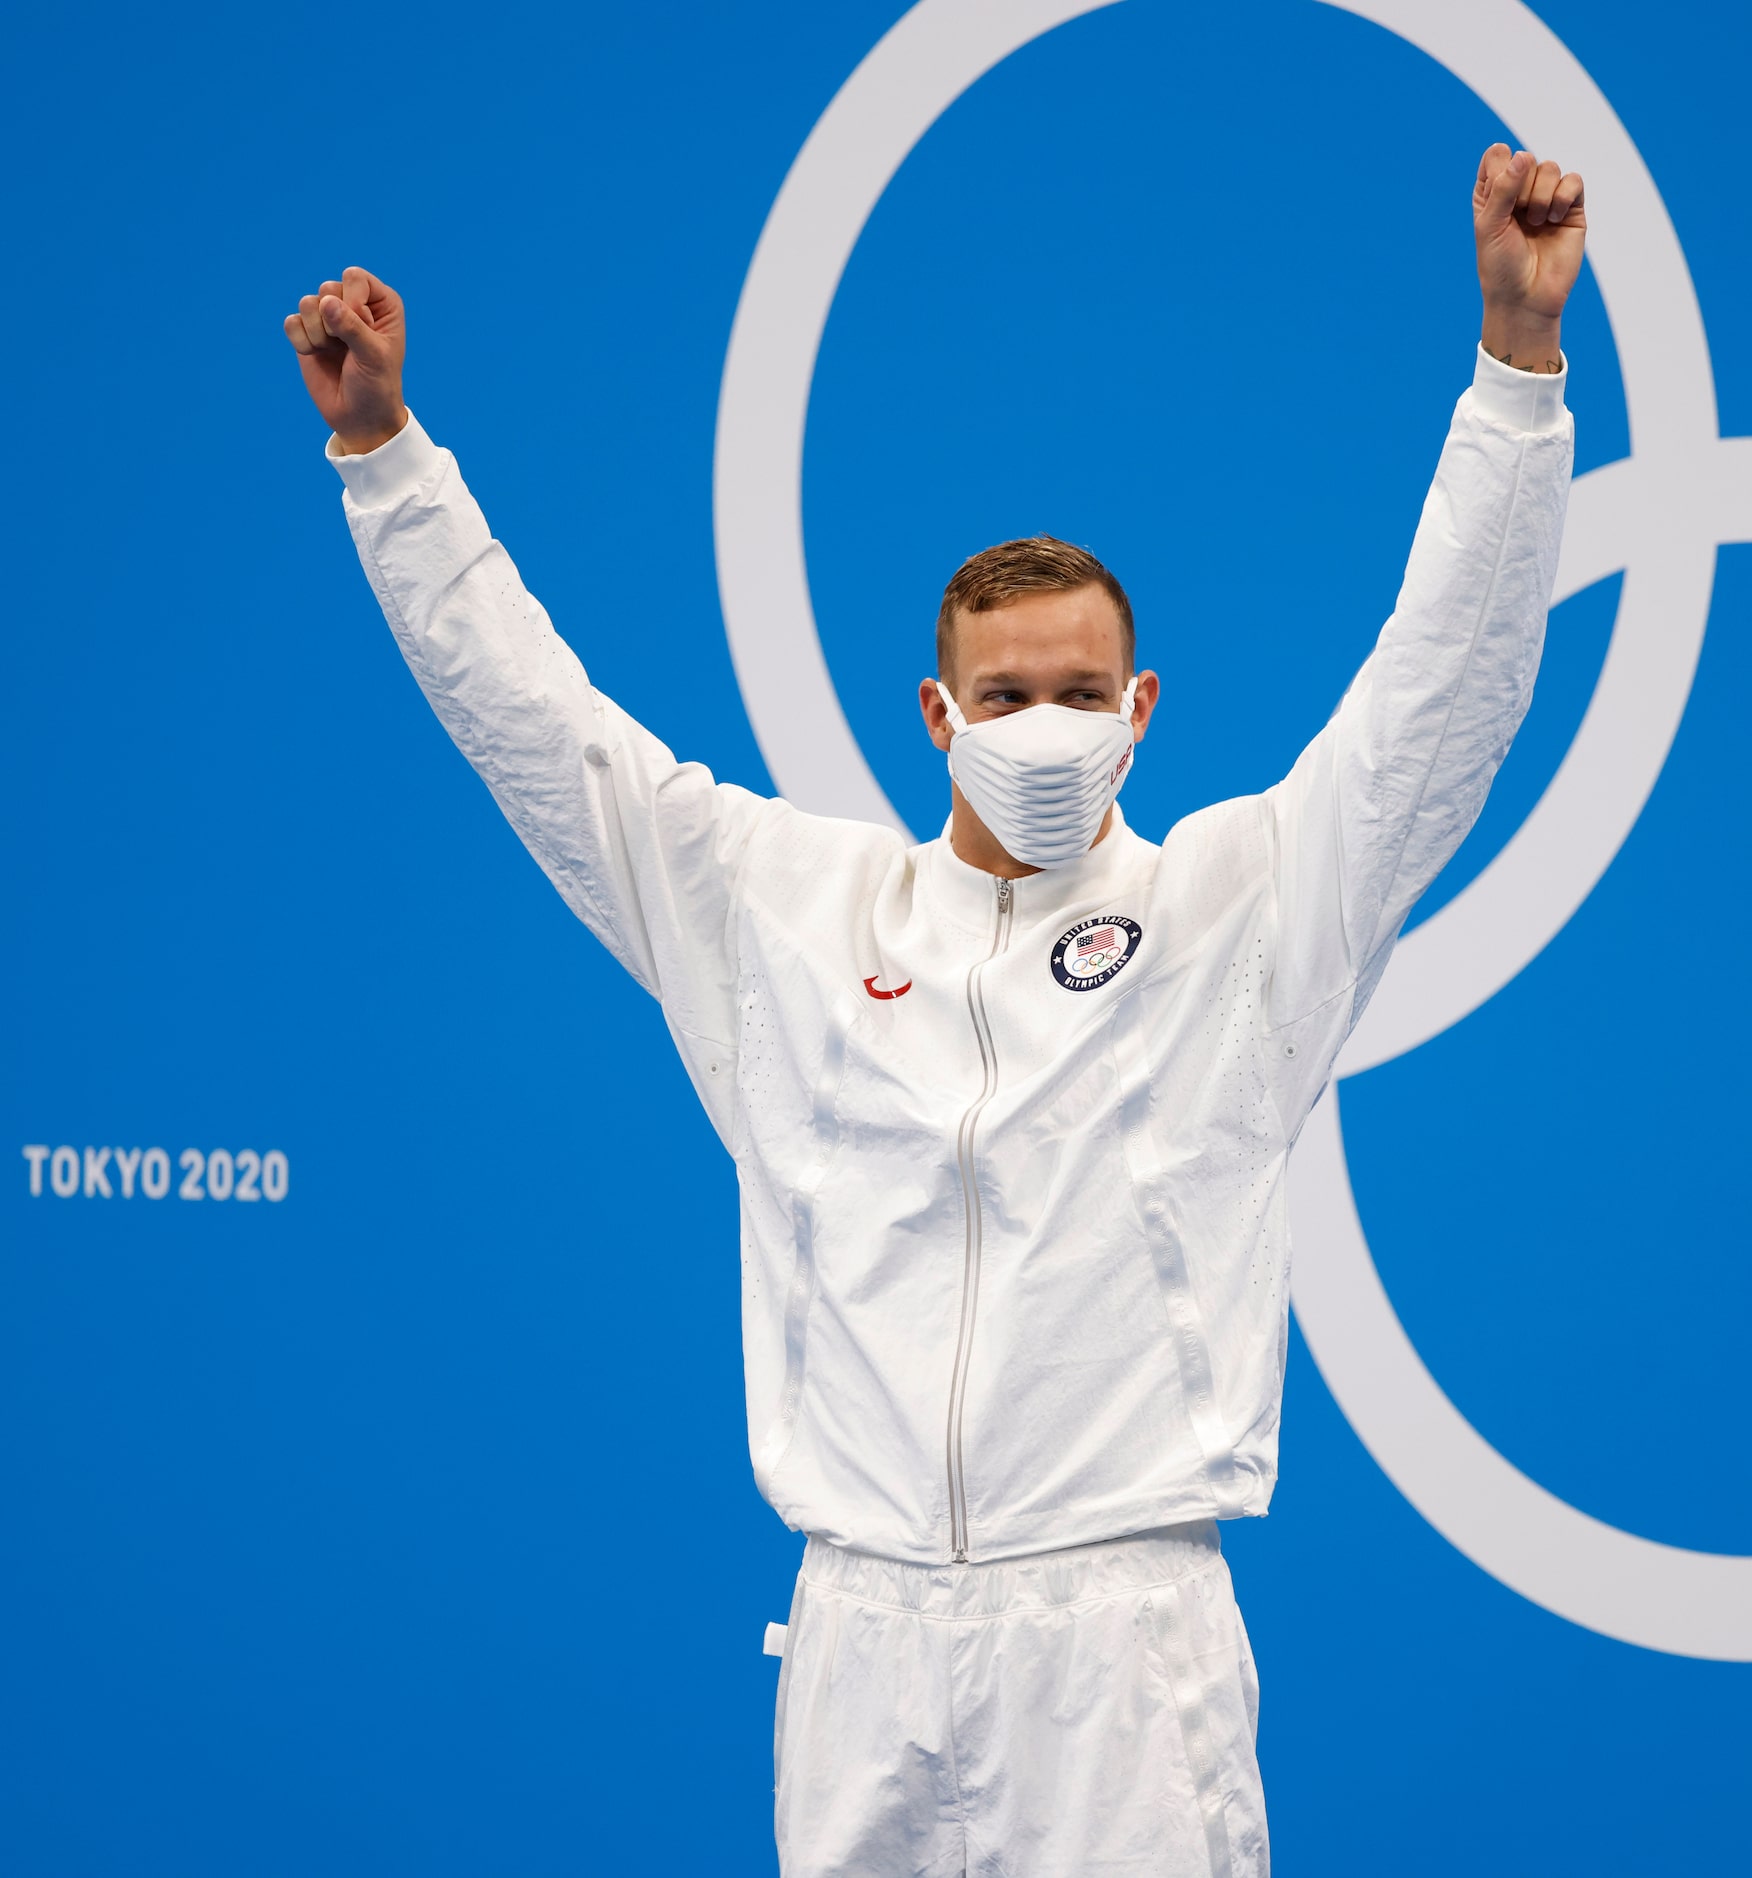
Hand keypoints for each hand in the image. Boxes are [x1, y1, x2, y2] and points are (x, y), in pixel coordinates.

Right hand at [282, 267, 407, 452]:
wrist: (360, 416)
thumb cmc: (377, 385)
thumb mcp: (373, 356)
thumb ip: (352, 327)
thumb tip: (325, 302)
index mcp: (380, 302)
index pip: (354, 277)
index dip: (353, 302)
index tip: (363, 329)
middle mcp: (353, 303)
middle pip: (327, 287)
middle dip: (334, 321)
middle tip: (348, 346)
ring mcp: (328, 317)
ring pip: (307, 303)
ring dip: (318, 333)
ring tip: (333, 351)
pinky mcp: (307, 332)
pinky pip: (292, 323)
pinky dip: (302, 342)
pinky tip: (317, 355)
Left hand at [1473, 144, 1585, 373]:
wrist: (1526, 298)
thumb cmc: (1500, 266)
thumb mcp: (1490, 225)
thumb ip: (1503, 187)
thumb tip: (1523, 155)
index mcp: (1493, 193)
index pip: (1497, 155)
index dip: (1499, 170)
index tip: (1496, 199)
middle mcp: (1520, 192)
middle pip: (1526, 158)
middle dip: (1521, 188)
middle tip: (1518, 218)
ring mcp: (1546, 198)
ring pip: (1550, 167)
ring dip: (1540, 196)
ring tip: (1536, 224)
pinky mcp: (1570, 208)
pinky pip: (1573, 181)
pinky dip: (1563, 197)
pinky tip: (1554, 220)